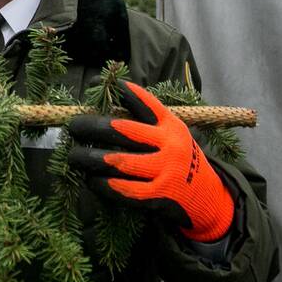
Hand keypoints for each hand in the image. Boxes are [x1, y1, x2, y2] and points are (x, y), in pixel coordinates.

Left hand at [66, 81, 233, 241]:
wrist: (208, 197)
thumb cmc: (179, 160)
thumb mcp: (172, 136)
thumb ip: (146, 122)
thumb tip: (106, 102)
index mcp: (171, 126)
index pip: (143, 104)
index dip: (120, 93)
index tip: (97, 84)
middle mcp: (170, 146)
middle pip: (122, 131)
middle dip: (92, 127)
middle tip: (73, 127)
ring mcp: (165, 171)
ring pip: (118, 161)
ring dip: (90, 158)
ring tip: (74, 156)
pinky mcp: (158, 196)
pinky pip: (122, 189)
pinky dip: (102, 184)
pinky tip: (90, 180)